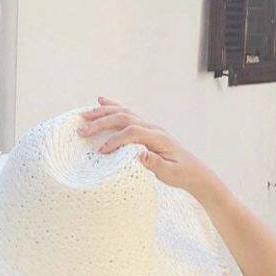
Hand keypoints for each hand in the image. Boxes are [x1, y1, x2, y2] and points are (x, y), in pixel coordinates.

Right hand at [77, 100, 217, 201]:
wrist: (192, 171)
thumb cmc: (181, 173)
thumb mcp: (170, 173)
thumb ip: (156, 164)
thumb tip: (141, 155)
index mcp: (158, 138)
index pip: (132, 133)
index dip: (115, 140)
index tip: (102, 151)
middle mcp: (152, 128)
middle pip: (124, 118)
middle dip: (102, 122)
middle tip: (83, 130)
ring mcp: (148, 126)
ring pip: (123, 112)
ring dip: (103, 112)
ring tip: (85, 115)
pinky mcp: (144, 129)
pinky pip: (127, 114)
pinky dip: (112, 107)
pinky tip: (100, 102)